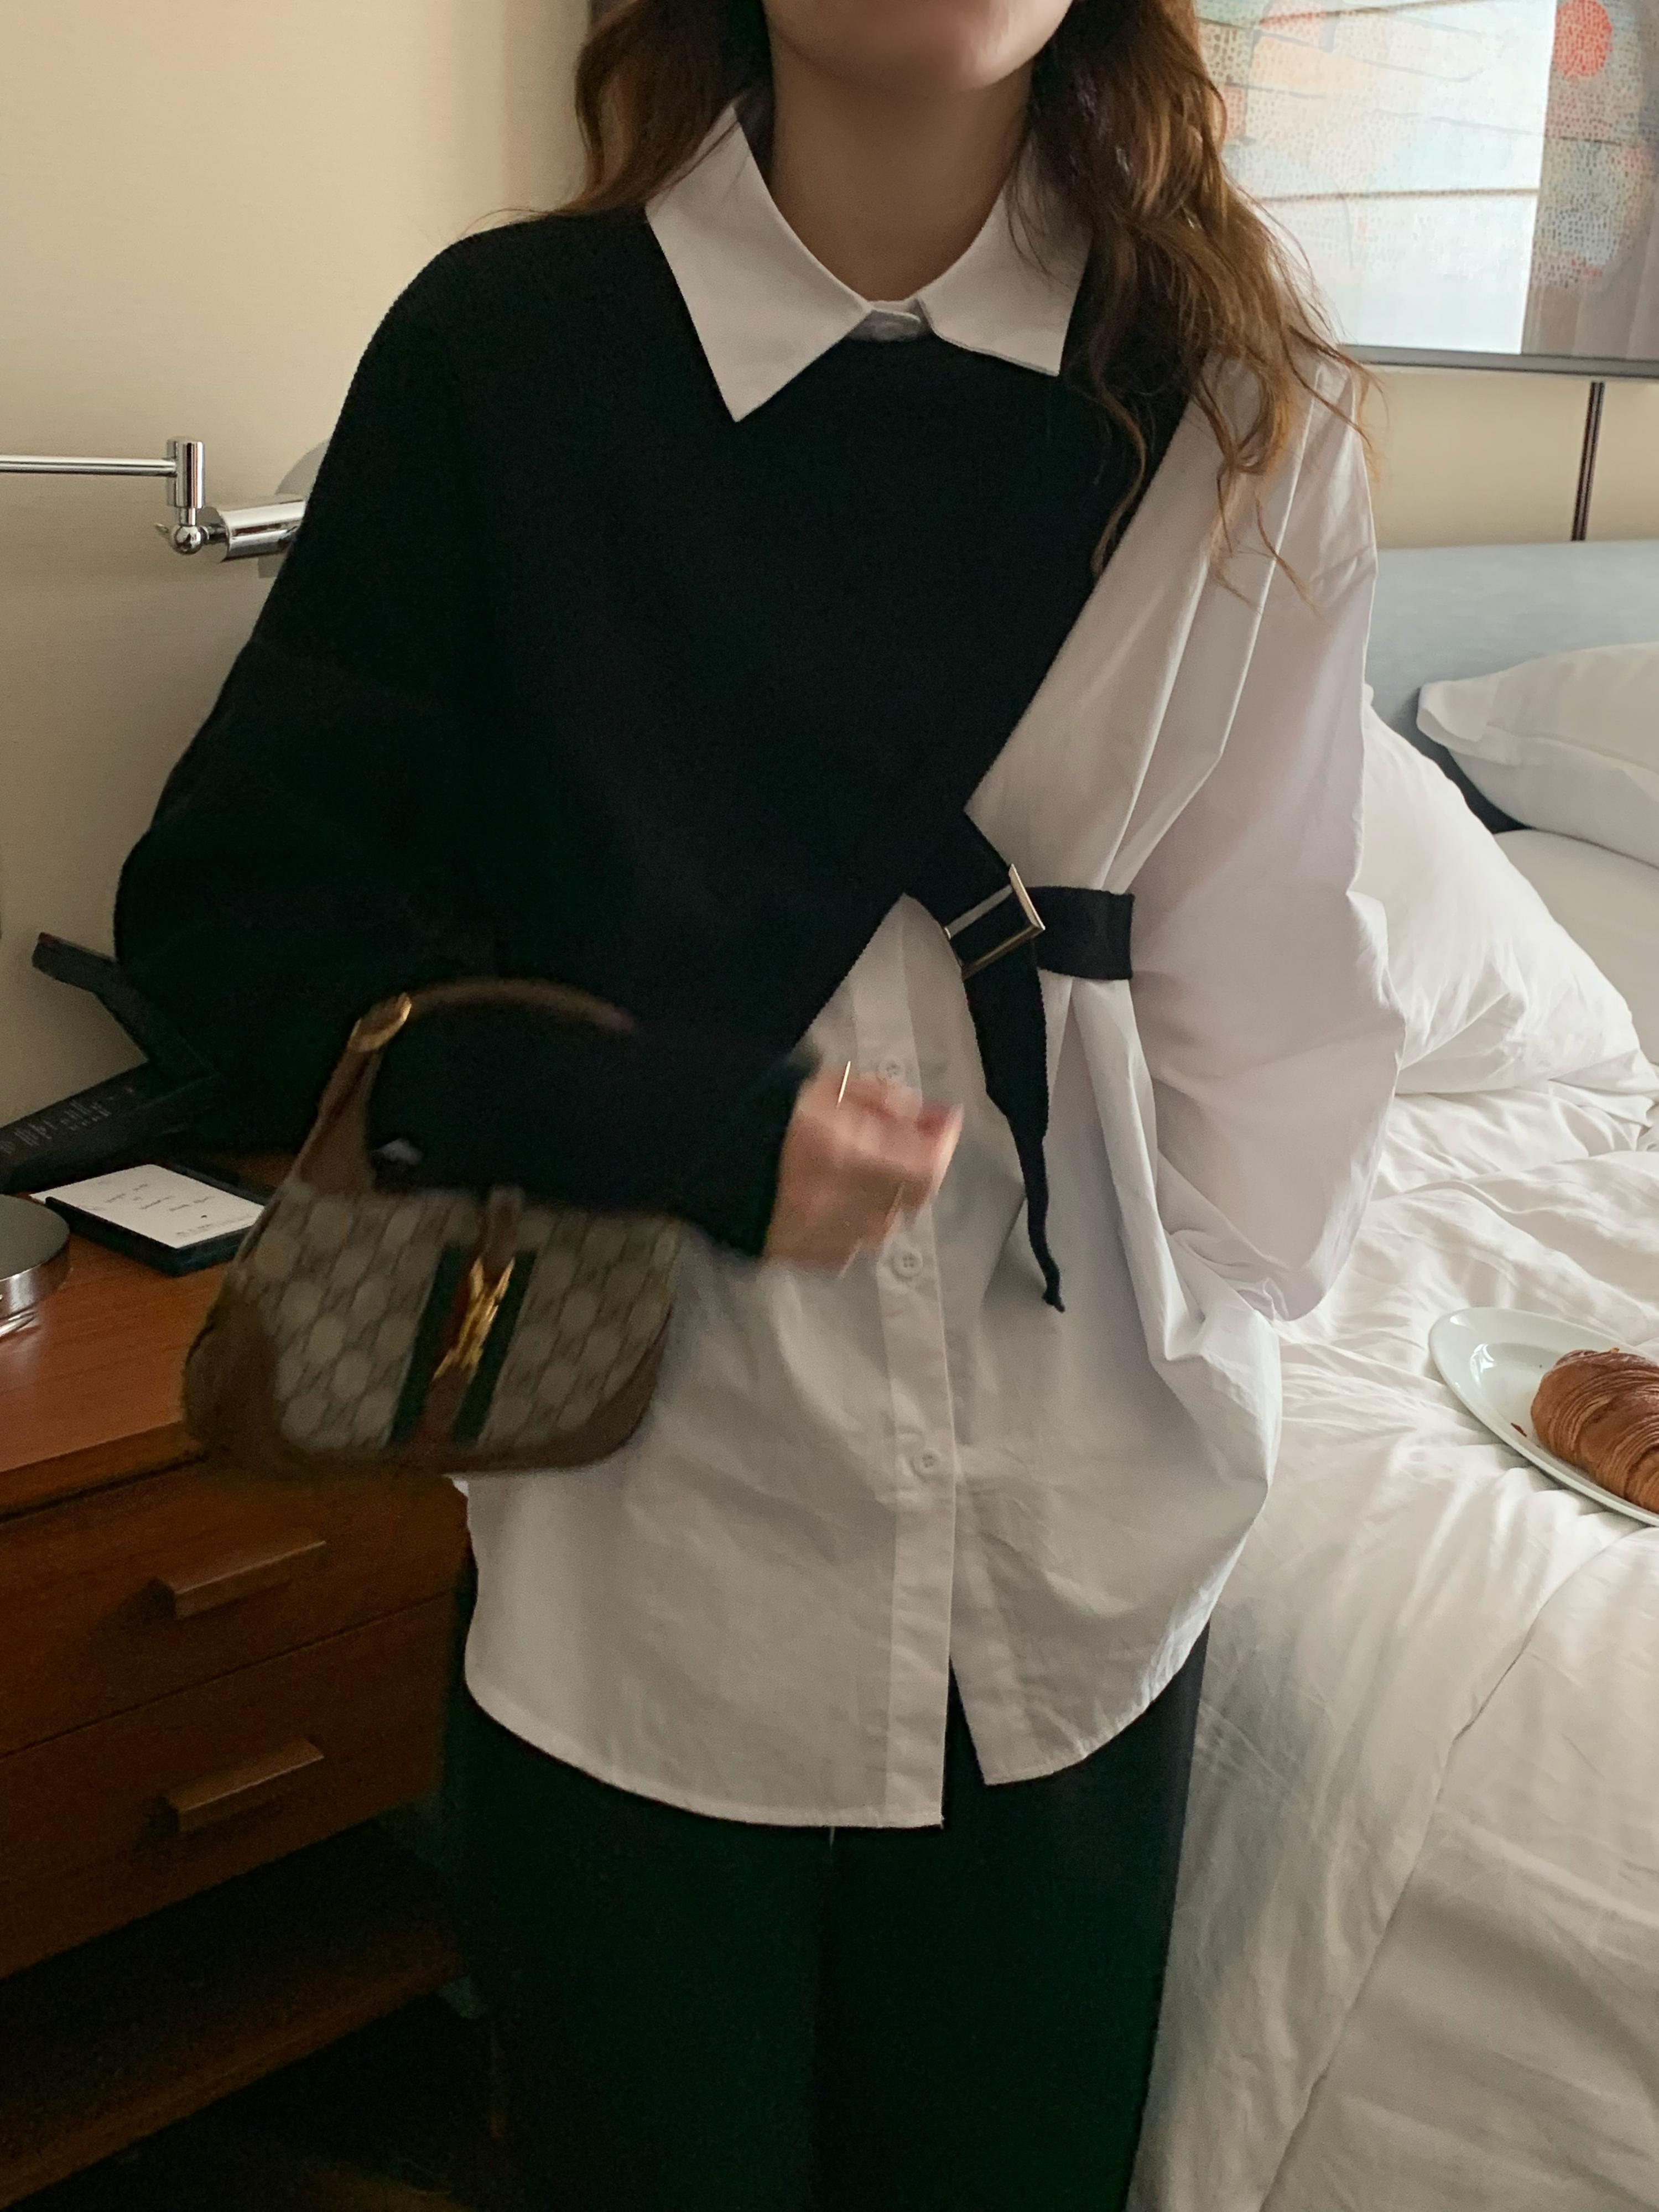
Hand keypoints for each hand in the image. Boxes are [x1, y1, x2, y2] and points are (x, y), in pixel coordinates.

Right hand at [762, 1064, 962, 1270]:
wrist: (685, 1141)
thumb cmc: (756, 1101)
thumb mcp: (822, 1083)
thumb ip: (879, 1099)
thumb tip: (923, 1115)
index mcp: (841, 1152)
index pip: (924, 1166)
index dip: (942, 1143)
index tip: (944, 1120)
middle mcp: (833, 1203)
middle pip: (908, 1201)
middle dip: (915, 1168)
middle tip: (908, 1140)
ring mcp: (810, 1236)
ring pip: (879, 1230)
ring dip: (885, 1200)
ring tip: (866, 1170)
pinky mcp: (788, 1254)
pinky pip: (843, 1251)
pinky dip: (852, 1227)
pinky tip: (835, 1200)